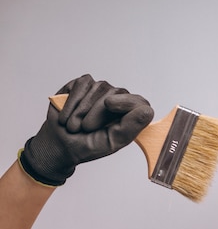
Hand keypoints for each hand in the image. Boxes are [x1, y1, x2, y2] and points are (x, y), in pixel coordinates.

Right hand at [19, 74, 153, 185]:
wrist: (60, 144)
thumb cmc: (88, 145)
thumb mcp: (111, 142)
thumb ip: (131, 128)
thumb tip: (147, 111)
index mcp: (130, 115)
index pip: (140, 102)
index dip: (127, 102)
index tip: (110, 105)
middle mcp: (119, 99)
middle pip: (116, 93)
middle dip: (98, 112)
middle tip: (85, 128)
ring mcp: (102, 90)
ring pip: (98, 88)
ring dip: (82, 110)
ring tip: (74, 125)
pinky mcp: (84, 84)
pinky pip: (82, 84)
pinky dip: (73, 100)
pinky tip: (67, 114)